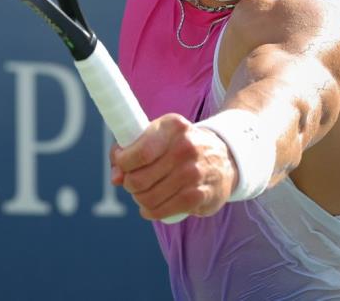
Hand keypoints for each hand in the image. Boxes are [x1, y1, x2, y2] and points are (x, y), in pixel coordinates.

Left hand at [110, 113, 237, 219]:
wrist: (224, 158)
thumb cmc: (181, 146)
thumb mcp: (160, 136)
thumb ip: (133, 151)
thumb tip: (115, 177)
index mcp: (173, 127)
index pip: (140, 151)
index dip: (122, 161)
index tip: (120, 163)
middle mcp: (185, 147)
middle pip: (140, 178)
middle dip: (129, 183)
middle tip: (132, 182)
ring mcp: (193, 172)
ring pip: (149, 197)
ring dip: (139, 198)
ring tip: (141, 194)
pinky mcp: (198, 195)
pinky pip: (163, 210)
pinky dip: (150, 212)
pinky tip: (149, 208)